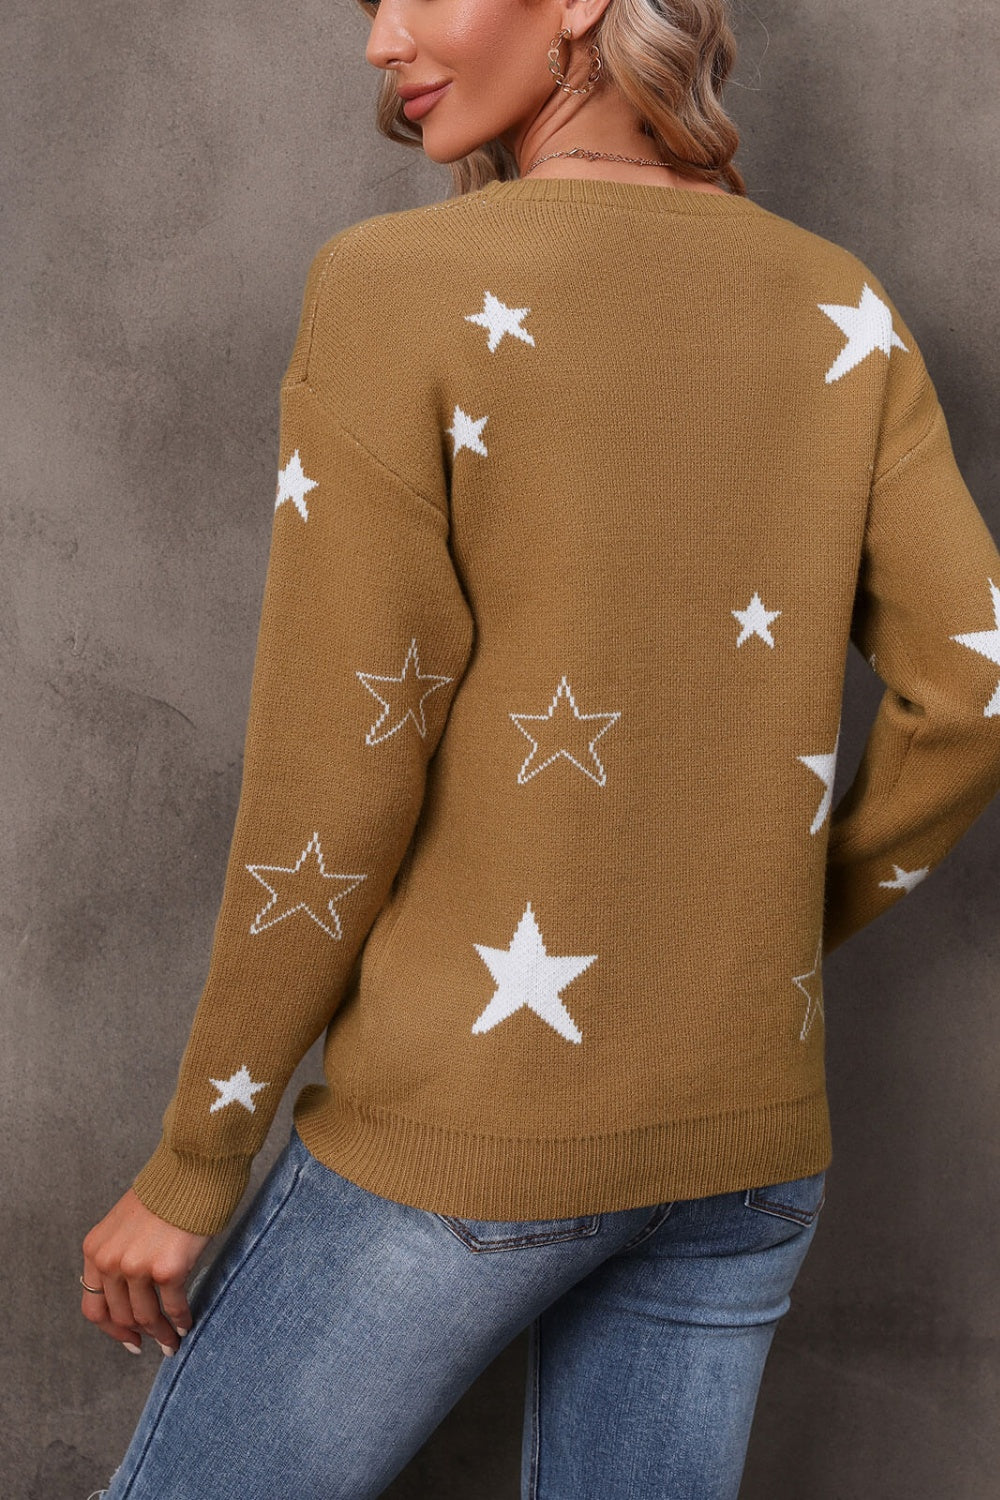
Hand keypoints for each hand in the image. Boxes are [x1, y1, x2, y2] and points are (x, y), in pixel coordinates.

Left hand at [81, 1188, 213, 1355]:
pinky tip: (188, 1322)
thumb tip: (130, 1295)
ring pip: (145, 1317)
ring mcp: (137, 1267)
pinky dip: (181, 1320)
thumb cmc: (167, 1192)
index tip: (129, 1339)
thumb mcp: (126, 1224)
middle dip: (139, 1334)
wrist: (192, 1168)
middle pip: (120, 1316)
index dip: (111, 1329)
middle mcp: (110, 1261)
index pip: (93, 1306)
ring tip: (174, 1340)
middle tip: (157, 1343)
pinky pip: (173, 1307)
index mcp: (95, 1250)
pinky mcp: (167, 1270)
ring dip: (161, 1334)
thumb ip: (120, 1255)